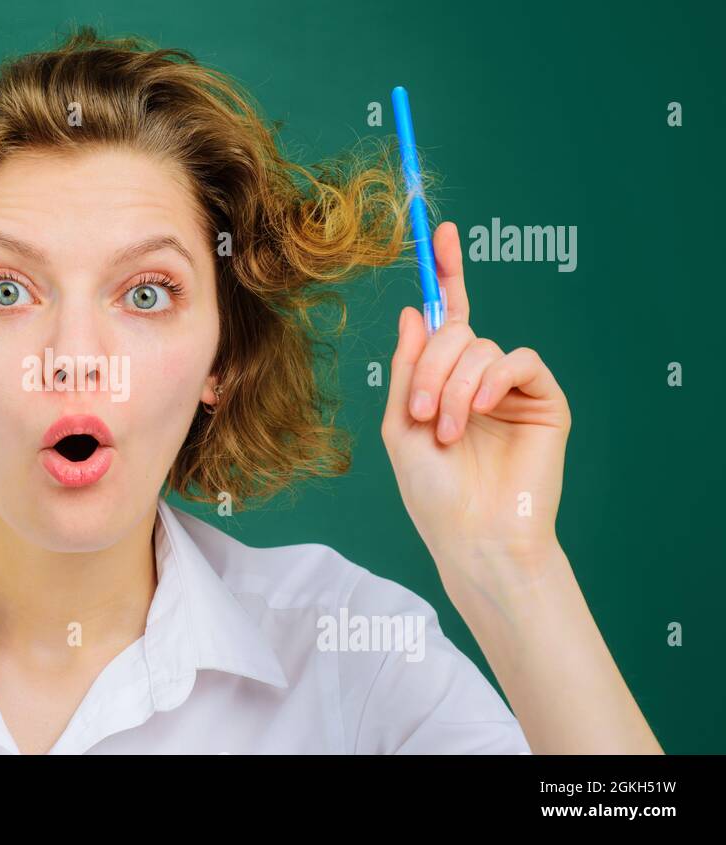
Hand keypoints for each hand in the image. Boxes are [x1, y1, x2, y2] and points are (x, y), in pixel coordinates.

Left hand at [382, 222, 571, 602]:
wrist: (473, 534)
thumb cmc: (433, 491)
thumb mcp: (400, 424)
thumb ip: (408, 367)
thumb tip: (414, 310)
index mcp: (444, 380)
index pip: (447, 318)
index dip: (446, 274)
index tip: (439, 232)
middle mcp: (479, 377)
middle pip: (455, 331)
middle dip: (431, 367)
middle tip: (422, 414)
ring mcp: (513, 386)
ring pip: (480, 347)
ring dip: (453, 386)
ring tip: (448, 431)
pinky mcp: (545, 399)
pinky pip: (518, 360)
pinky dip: (491, 380)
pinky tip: (479, 410)